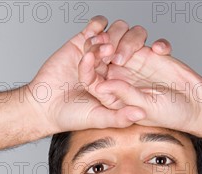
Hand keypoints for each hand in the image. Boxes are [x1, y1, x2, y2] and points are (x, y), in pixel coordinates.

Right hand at [25, 17, 170, 133]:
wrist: (44, 106)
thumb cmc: (72, 116)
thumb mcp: (100, 118)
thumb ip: (120, 117)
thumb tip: (141, 114)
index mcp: (121, 82)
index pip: (142, 62)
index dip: (152, 54)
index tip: (157, 52)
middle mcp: (111, 66)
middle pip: (130, 42)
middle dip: (127, 44)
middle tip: (116, 58)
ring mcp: (97, 54)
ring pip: (114, 33)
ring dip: (111, 37)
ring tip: (102, 51)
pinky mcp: (80, 43)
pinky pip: (95, 27)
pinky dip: (98, 26)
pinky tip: (95, 35)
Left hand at [87, 45, 201, 136]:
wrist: (196, 106)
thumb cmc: (172, 114)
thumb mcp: (146, 107)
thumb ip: (125, 95)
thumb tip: (101, 86)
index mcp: (114, 97)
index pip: (92, 79)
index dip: (89, 66)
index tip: (91, 55)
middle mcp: (121, 79)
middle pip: (103, 55)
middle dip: (104, 44)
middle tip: (110, 42)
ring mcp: (135, 64)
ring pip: (121, 40)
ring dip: (126, 38)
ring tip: (139, 46)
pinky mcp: (150, 54)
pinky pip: (144, 39)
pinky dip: (152, 41)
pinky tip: (161, 51)